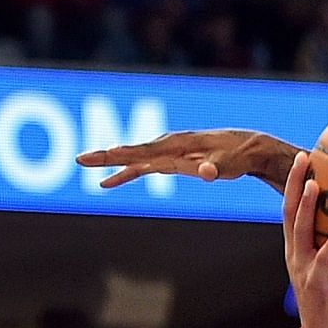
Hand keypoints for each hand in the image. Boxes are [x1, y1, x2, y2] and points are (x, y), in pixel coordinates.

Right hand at [77, 129, 298, 190]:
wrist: (246, 149)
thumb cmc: (236, 157)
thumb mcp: (226, 164)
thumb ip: (214, 168)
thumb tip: (206, 172)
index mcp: (176, 144)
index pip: (145, 150)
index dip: (124, 154)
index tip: (104, 155)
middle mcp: (167, 145)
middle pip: (131, 151)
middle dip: (106, 156)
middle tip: (81, 159)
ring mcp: (166, 152)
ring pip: (133, 159)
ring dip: (110, 164)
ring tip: (87, 169)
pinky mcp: (169, 161)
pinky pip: (142, 168)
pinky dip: (125, 174)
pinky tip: (108, 183)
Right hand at [283, 152, 327, 327]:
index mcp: (299, 245)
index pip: (293, 207)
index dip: (296, 183)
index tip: (306, 158)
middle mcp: (295, 251)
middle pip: (290, 210)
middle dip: (296, 183)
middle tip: (304, 158)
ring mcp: (302, 266)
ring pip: (300, 231)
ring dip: (308, 207)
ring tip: (317, 185)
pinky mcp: (315, 282)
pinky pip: (323, 260)